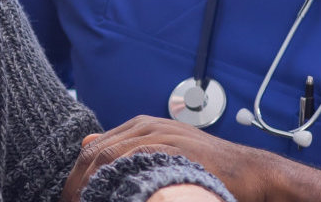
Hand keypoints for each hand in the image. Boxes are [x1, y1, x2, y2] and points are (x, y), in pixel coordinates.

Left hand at [65, 116, 274, 201]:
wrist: (249, 172)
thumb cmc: (207, 166)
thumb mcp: (164, 148)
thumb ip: (128, 146)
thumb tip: (89, 143)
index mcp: (140, 125)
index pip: (92, 149)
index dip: (77, 177)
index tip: (71, 199)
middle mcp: (146, 126)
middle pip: (94, 154)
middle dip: (78, 184)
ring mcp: (159, 137)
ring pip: (107, 159)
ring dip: (90, 187)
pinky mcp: (171, 151)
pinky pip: (130, 164)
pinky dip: (113, 183)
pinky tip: (110, 199)